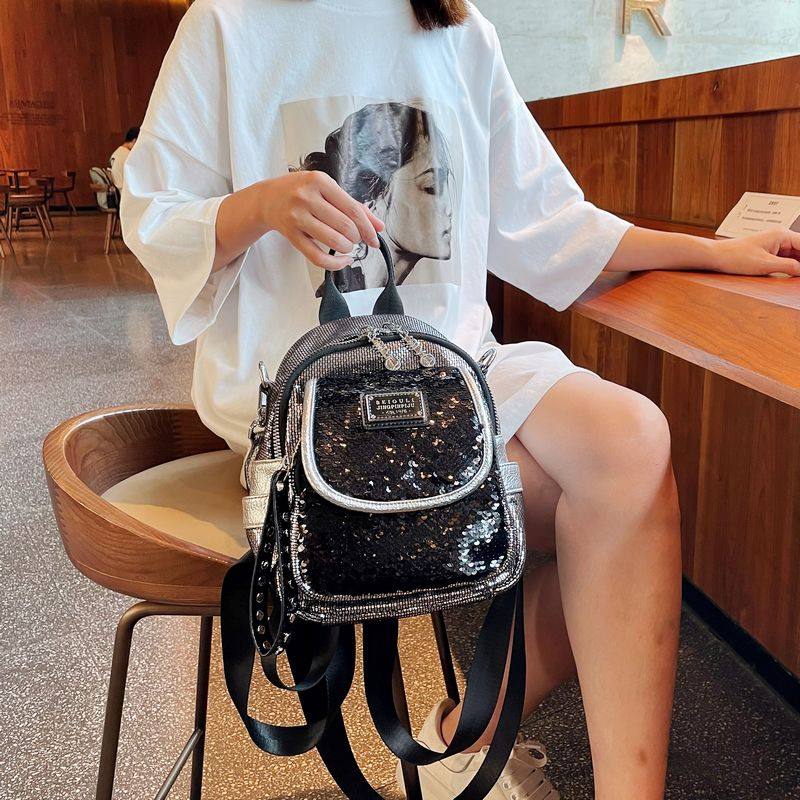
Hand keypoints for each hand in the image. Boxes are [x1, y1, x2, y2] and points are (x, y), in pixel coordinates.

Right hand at [258, 171, 383, 269]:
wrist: (267, 199)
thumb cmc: (302, 192)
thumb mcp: (327, 190)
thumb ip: (354, 206)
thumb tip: (379, 227)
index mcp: (320, 181)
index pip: (353, 209)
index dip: (368, 228)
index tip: (374, 240)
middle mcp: (306, 197)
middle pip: (345, 227)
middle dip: (356, 238)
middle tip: (355, 239)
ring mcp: (297, 216)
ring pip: (334, 242)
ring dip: (347, 249)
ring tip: (346, 246)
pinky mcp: (290, 234)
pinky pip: (317, 257)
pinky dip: (335, 263)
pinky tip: (342, 261)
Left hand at [710, 228, 799, 276]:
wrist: (716, 256)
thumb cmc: (735, 257)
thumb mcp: (765, 265)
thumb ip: (788, 267)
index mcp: (781, 235)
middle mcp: (780, 237)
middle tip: (799, 275)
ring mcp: (775, 244)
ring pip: (796, 255)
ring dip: (798, 265)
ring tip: (796, 275)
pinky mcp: (769, 252)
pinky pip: (787, 259)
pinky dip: (792, 266)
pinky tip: (794, 274)